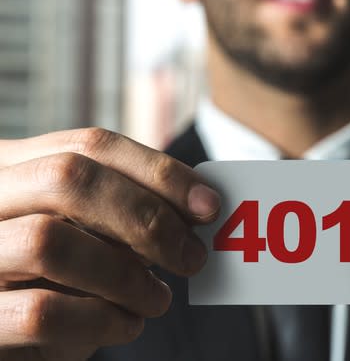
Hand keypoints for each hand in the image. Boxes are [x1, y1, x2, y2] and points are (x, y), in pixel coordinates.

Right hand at [0, 128, 219, 359]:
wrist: (6, 325)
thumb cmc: (51, 274)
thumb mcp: (83, 231)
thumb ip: (123, 211)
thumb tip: (199, 207)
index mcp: (14, 167)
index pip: (91, 145)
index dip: (159, 171)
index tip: (209, 204)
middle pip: (69, 177)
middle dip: (147, 217)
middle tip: (192, 256)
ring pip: (49, 241)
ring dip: (126, 275)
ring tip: (159, 299)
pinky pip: (41, 312)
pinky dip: (101, 320)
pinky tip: (127, 325)